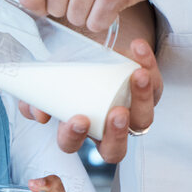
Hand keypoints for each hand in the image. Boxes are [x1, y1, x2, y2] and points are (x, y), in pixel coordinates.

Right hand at [16, 36, 160, 164]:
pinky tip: (137, 47)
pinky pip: (155, 84)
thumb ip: (36, 96)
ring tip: (136, 76)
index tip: (77, 118)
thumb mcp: (48, 78)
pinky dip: (149, 65)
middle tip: (115, 112)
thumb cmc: (68, 68)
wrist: (91, 43)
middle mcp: (107, 128)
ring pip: (143, 120)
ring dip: (142, 99)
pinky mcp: (150, 92)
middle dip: (116, 133)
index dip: (73, 137)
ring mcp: (132, 113)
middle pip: (114, 148)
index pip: (73, 146)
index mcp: (78, 129)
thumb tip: (37, 113)